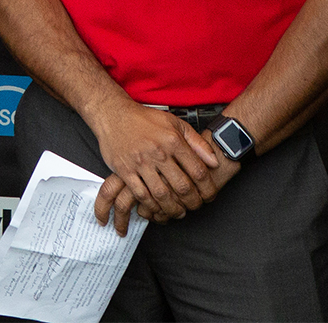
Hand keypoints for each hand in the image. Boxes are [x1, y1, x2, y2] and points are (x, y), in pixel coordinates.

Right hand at [87, 102, 219, 235]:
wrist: (114, 114)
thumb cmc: (145, 119)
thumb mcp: (176, 123)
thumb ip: (197, 142)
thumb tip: (214, 161)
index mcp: (173, 140)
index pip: (197, 171)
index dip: (207, 188)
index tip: (209, 195)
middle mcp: (158, 152)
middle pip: (182, 186)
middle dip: (193, 202)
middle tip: (196, 207)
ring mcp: (141, 162)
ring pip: (162, 195)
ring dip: (173, 209)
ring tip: (179, 212)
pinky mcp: (125, 170)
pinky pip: (141, 195)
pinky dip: (151, 206)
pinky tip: (157, 209)